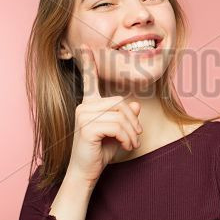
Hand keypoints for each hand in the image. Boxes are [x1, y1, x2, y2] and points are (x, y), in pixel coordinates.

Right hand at [66, 44, 142, 183]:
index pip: (89, 80)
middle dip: (133, 121)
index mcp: (89, 104)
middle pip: (120, 103)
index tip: (85, 46)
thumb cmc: (101, 152)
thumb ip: (125, 117)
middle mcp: (84, 106)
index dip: (88, 63)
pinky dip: (127, 137)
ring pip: (121, 115)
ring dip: (132, 132)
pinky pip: (117, 126)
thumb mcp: (118, 132)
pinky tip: (126, 146)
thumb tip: (135, 104)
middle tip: (136, 137)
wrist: (86, 172)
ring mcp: (83, 115)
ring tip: (132, 144)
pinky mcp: (87, 126)